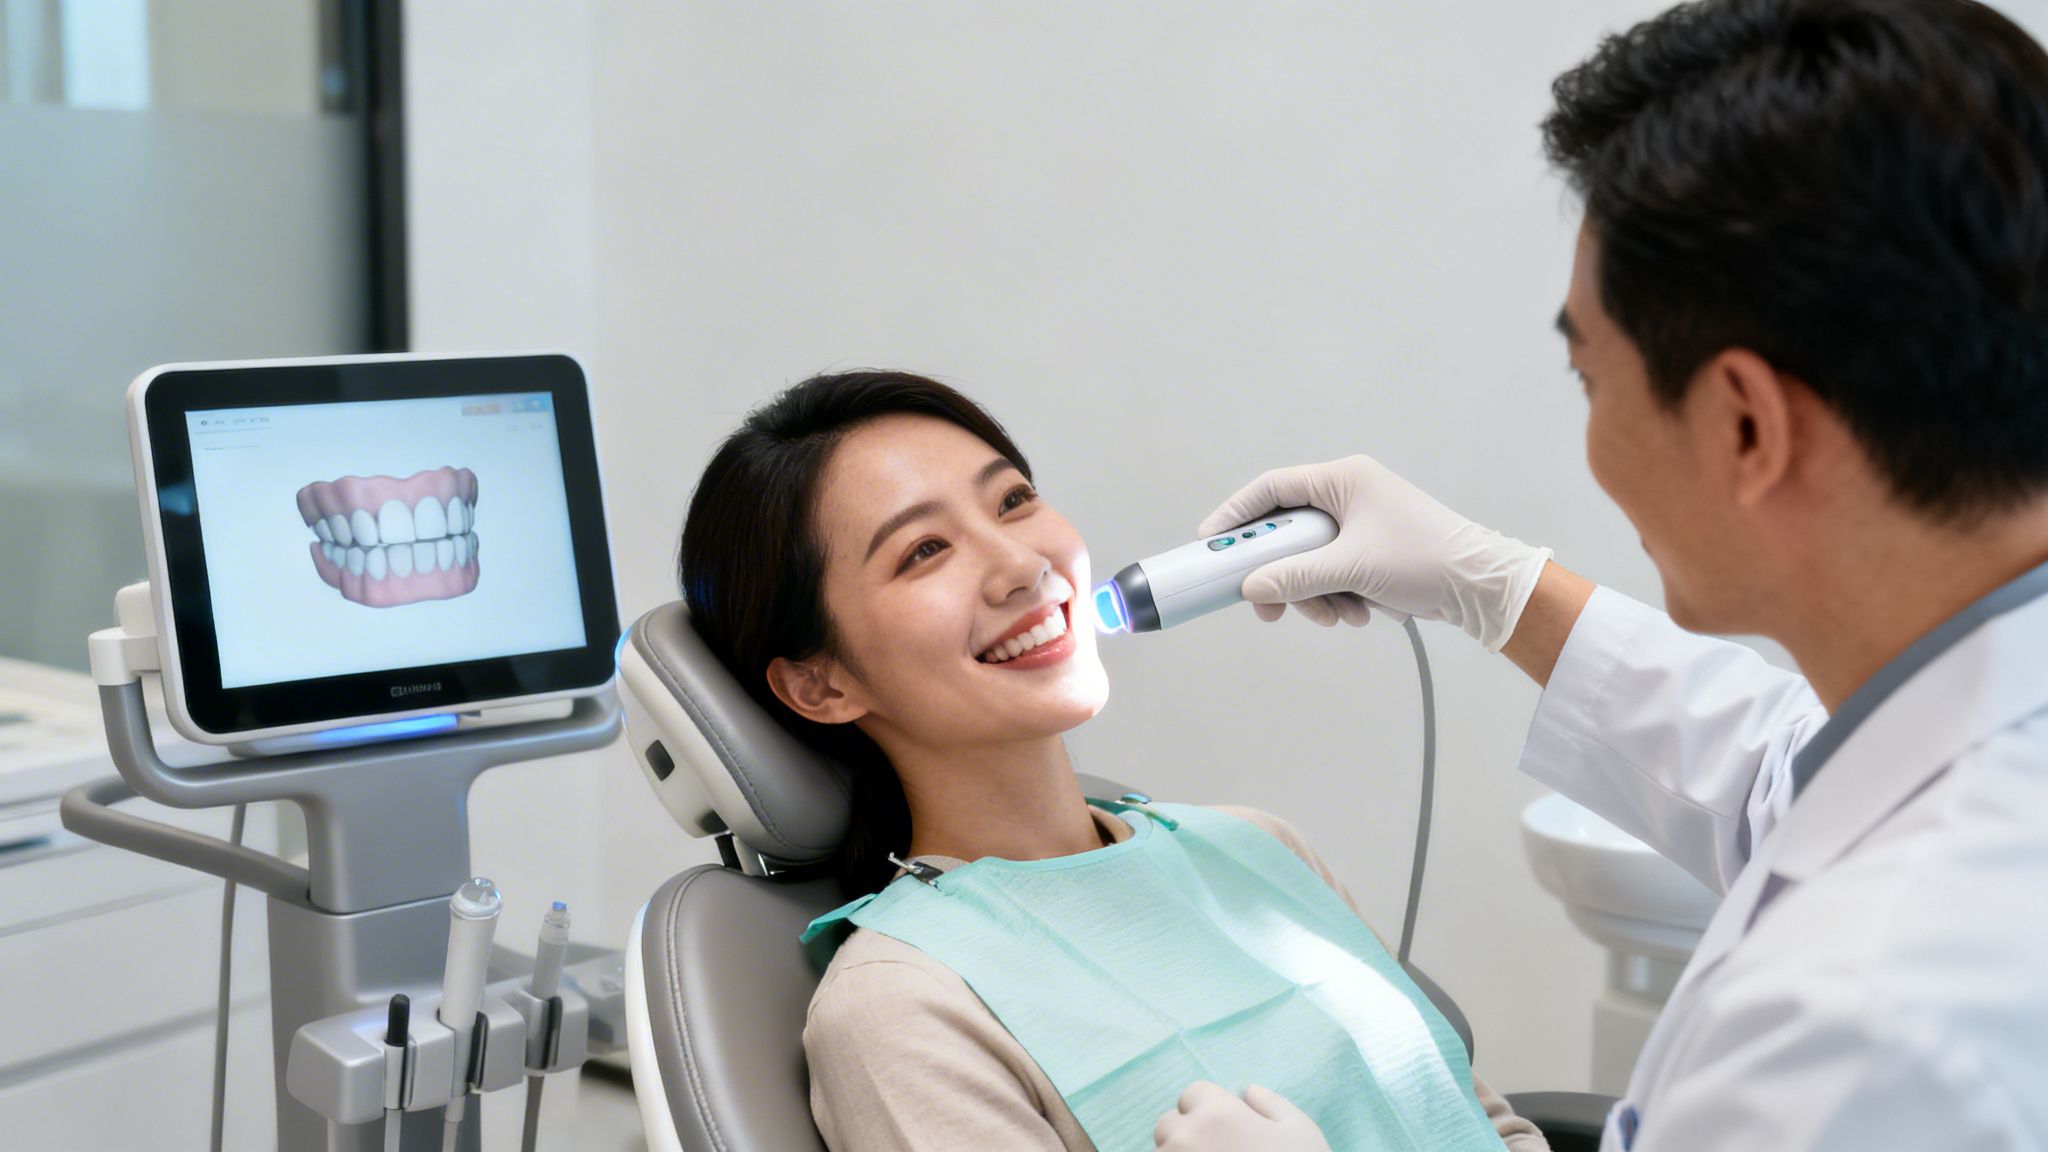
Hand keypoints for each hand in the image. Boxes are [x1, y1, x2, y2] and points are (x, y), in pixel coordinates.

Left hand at [1154, 1082, 1331, 1151]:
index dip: (1210, 1110)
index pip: (1193, 1094)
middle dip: (1188, 1134)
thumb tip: (1249, 1091)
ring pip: (1164, 1151)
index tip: (1228, 1131)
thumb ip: (1273, 1105)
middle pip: (1170, 1124)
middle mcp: (1185, 1137)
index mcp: (1217, 1114)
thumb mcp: (1302, 1133)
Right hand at [1199, 454, 1550, 650]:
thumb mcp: (1350, 570)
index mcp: (1344, 479)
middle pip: (1289, 533)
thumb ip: (1294, 577)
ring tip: (1338, 615)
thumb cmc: (1424, 560)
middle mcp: (1350, 495)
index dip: (1237, 515)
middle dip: (1281, 575)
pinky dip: (1338, 597)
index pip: (1272, 489)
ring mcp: (1362, 524)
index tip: (1211, 544)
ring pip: (1310, 561)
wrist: (1482, 587)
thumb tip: (1250, 589)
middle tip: (1264, 607)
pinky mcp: (1373, 552)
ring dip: (1315, 594)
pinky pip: (1334, 574)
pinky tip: (1362, 613)